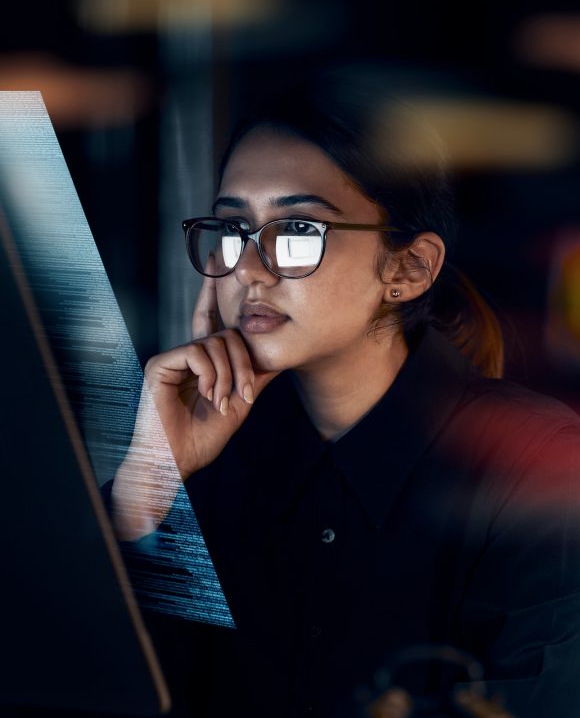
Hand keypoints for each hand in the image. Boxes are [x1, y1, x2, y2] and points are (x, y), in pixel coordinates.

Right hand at [112, 261, 278, 538]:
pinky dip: (210, 374)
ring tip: (222, 401)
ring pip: (215, 342)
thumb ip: (255, 374)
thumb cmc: (203, 437)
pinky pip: (197, 350)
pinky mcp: (161, 363)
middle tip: (244, 394)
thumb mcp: (240, 401)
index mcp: (204, 362)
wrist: (177, 460)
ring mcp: (173, 357)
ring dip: (228, 374)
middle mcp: (187, 355)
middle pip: (227, 334)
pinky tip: (208, 394)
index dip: (215, 291)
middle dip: (243, 363)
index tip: (216, 257)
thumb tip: (280, 354)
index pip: (212, 320)